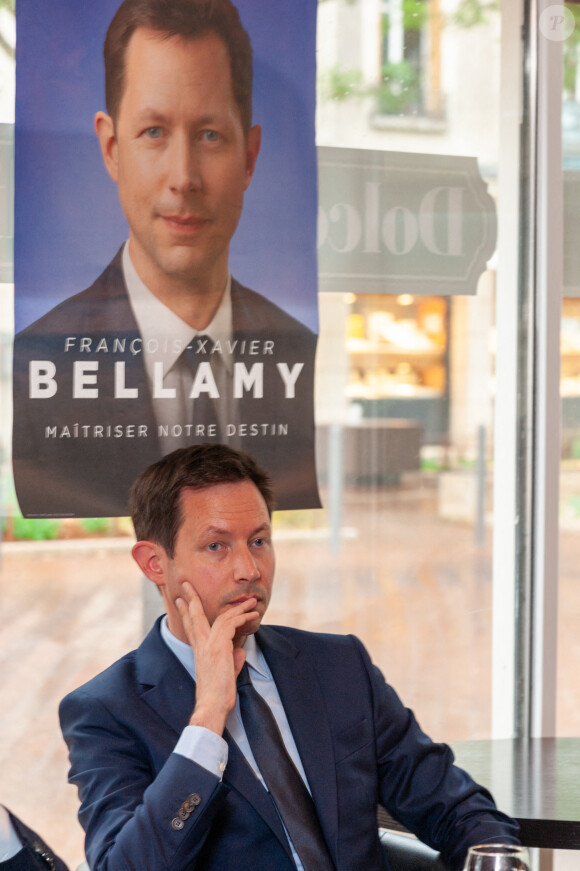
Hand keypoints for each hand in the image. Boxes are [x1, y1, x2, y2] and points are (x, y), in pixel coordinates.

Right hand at [175, 582, 258, 734]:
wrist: (212, 706)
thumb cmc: (218, 694)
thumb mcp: (227, 673)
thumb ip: (233, 659)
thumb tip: (240, 650)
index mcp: (199, 650)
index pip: (191, 627)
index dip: (186, 613)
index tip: (181, 601)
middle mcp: (201, 645)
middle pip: (194, 615)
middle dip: (191, 598)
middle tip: (186, 585)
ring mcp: (209, 645)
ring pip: (221, 617)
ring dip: (238, 608)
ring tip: (251, 601)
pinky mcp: (219, 647)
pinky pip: (232, 625)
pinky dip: (244, 618)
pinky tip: (253, 616)